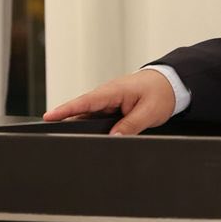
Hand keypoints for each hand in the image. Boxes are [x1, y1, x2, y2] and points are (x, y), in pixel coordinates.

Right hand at [42, 70, 175, 135]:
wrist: (171, 83)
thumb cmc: (161, 92)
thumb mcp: (148, 112)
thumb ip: (130, 126)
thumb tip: (114, 138)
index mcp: (114, 91)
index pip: (85, 101)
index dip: (66, 109)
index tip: (49, 116)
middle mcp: (107, 94)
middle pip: (81, 110)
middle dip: (65, 119)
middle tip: (50, 132)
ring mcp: (109, 101)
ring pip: (88, 115)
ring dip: (78, 124)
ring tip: (67, 138)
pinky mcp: (112, 107)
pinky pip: (97, 117)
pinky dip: (90, 125)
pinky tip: (87, 135)